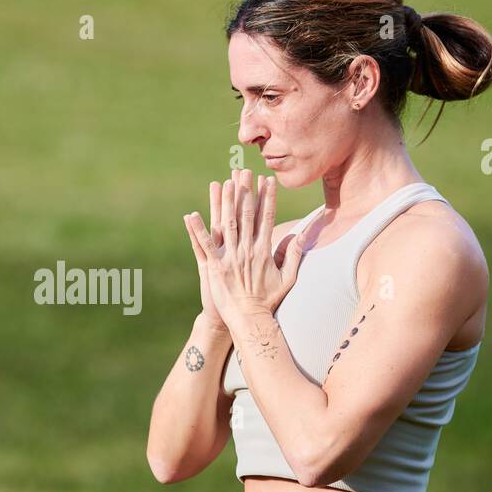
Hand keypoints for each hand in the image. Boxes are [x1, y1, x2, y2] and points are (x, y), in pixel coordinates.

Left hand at [185, 169, 306, 329]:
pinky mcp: (214, 267)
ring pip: (226, 224)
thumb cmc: (267, 301)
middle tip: (245, 171)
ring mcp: (230, 258)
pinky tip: (190, 215)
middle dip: (246, 192)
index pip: (266, 218)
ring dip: (224, 202)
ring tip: (223, 182)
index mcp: (264, 250)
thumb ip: (293, 255)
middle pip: (246, 215)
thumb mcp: (287, 278)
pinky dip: (197, 230)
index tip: (268, 180)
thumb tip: (300, 236)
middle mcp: (247, 250)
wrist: (249, 320)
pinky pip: (204, 245)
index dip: (267, 198)